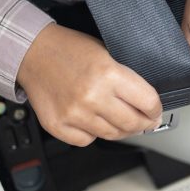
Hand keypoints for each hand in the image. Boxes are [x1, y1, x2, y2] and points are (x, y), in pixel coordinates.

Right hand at [17, 24, 162, 145]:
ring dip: (121, 130)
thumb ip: (126, 78)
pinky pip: (86, 140)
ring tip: (122, 122)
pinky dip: (94, 134)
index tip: (156, 111)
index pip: (148, 102)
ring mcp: (74, 113)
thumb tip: (145, 102)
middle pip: (132, 123)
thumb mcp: (107, 53)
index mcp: (109, 74)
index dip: (156, 109)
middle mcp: (92, 96)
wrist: (33, 52)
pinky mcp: (57, 125)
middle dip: (144, 124)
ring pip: (112, 135)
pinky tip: (94, 122)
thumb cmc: (70, 49)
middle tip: (146, 121)